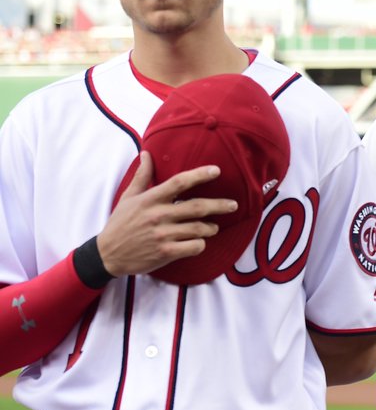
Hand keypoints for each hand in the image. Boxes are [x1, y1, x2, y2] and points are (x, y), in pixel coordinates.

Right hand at [97, 152, 236, 276]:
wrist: (108, 255)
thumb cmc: (120, 223)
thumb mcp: (128, 198)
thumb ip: (142, 177)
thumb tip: (146, 154)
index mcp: (150, 200)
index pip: (179, 182)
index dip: (199, 175)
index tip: (216, 170)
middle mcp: (158, 216)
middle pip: (197, 207)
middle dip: (219, 205)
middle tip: (233, 204)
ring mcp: (162, 235)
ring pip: (199, 228)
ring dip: (211, 227)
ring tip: (213, 226)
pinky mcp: (165, 252)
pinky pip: (194, 246)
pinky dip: (201, 244)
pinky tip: (199, 242)